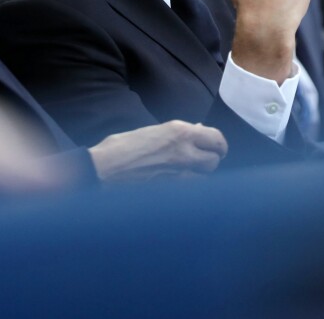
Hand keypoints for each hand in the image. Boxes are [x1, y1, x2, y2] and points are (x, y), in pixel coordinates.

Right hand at [88, 120, 227, 182]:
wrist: (105, 169)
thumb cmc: (122, 146)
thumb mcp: (153, 131)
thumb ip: (178, 133)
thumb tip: (197, 130)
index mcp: (180, 132)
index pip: (217, 139)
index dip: (218, 145)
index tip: (215, 148)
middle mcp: (184, 153)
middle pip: (214, 161)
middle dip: (210, 160)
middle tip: (201, 160)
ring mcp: (180, 175)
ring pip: (205, 179)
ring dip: (200, 176)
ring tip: (188, 172)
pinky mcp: (173, 193)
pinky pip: (191, 191)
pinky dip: (190, 188)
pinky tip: (179, 185)